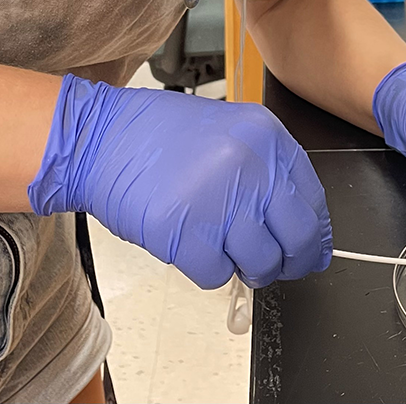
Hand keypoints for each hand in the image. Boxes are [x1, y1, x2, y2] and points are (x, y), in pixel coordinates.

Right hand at [28, 74, 332, 289]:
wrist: (94, 138)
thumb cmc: (152, 137)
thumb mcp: (223, 132)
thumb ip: (262, 171)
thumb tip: (295, 227)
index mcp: (264, 136)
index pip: (312, 200)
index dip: (311, 234)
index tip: (305, 249)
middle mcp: (249, 165)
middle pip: (296, 237)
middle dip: (286, 261)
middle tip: (269, 264)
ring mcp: (218, 199)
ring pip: (260, 262)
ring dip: (243, 266)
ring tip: (217, 246)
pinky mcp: (185, 233)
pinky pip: (217, 274)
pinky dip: (206, 269)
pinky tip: (188, 243)